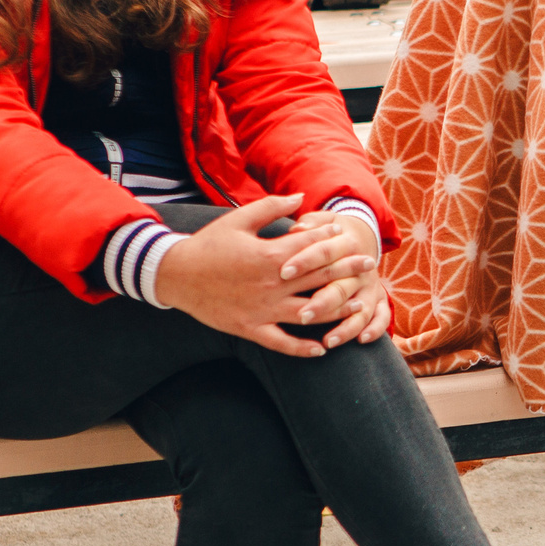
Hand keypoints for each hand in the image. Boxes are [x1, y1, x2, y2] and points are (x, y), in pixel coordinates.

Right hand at [150, 196, 383, 356]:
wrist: (175, 274)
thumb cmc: (208, 244)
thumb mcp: (238, 219)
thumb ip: (272, 207)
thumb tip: (300, 196)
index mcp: (271, 255)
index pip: (312, 247)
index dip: (333, 240)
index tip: (349, 236)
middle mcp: (272, 284)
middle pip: (320, 278)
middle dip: (347, 271)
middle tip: (369, 267)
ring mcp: (263, 309)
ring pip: (309, 313)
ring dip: (336, 311)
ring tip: (358, 307)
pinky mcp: (250, 328)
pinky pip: (281, 343)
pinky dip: (302, 348)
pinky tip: (321, 349)